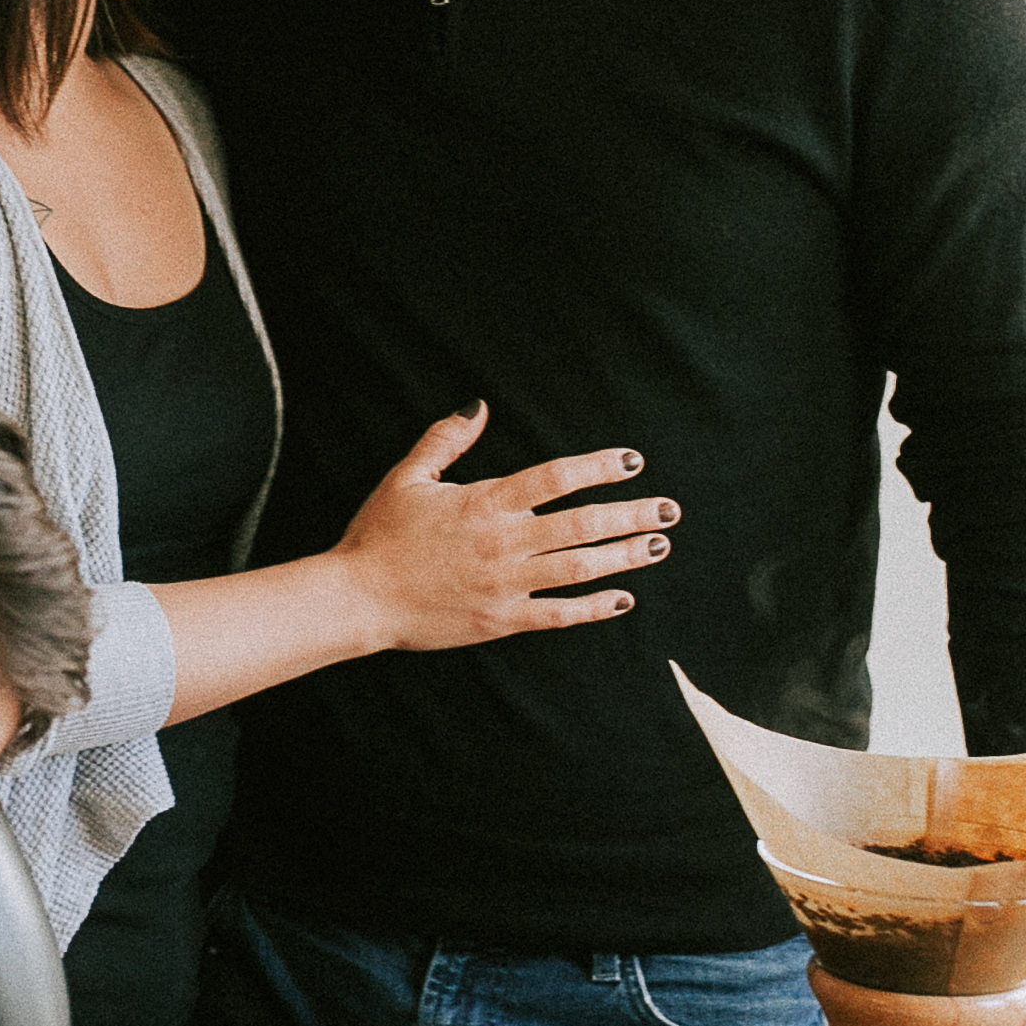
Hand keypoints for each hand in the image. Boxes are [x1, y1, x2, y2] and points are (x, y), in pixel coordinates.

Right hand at [330, 404, 674, 650]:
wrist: (357, 597)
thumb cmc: (379, 534)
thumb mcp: (408, 477)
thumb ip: (446, 439)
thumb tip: (480, 406)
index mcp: (485, 502)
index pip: (556, 478)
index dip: (599, 467)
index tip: (632, 462)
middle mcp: (504, 541)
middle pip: (583, 523)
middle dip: (632, 514)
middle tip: (669, 509)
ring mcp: (506, 583)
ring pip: (580, 567)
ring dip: (625, 556)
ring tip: (657, 544)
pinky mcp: (502, 619)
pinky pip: (559, 614)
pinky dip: (594, 607)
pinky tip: (623, 599)